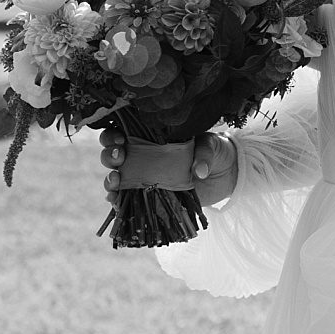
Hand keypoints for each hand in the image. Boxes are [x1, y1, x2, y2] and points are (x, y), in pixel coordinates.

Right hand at [101, 129, 239, 208]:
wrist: (226, 174)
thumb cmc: (215, 152)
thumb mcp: (211, 145)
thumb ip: (205, 153)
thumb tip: (199, 171)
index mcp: (151, 138)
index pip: (122, 133)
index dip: (113, 135)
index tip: (120, 139)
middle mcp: (142, 157)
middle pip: (112, 155)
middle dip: (109, 156)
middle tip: (119, 157)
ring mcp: (144, 177)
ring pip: (115, 177)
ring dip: (109, 179)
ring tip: (116, 180)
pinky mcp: (150, 196)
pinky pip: (127, 199)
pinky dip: (117, 200)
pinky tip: (115, 199)